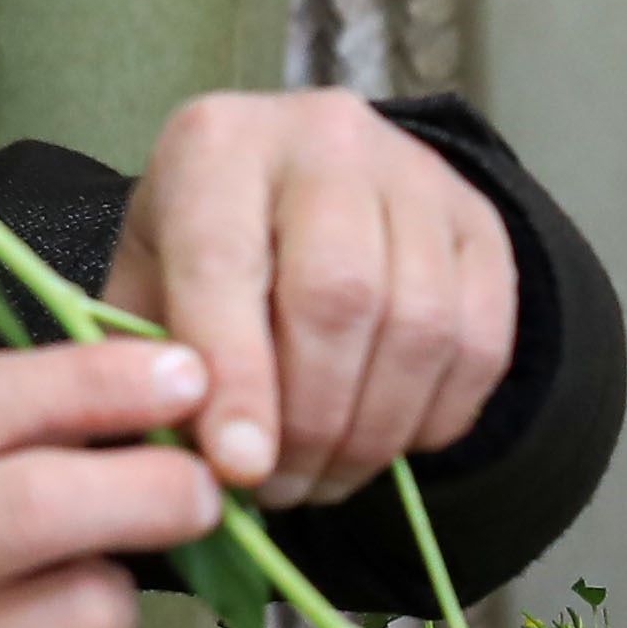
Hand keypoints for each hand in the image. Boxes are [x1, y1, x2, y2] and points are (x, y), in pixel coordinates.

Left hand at [103, 90, 515, 509]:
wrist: (298, 183)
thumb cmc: (204, 246)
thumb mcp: (145, 283)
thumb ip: (148, 361)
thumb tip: (190, 464)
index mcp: (219, 144)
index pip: (228, 264)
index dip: (237, 378)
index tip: (240, 469)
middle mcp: (326, 139)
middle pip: (339, 297)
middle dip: (312, 422)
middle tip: (281, 489)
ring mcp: (417, 175)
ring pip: (419, 328)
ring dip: (373, 434)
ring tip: (326, 478)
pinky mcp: (480, 223)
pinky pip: (481, 343)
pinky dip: (435, 418)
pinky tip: (387, 441)